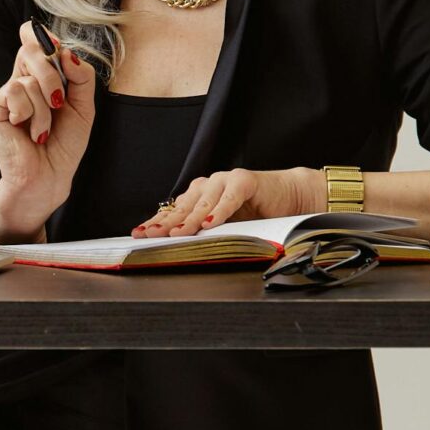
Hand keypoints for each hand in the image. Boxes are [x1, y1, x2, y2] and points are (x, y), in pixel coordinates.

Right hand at [0, 24, 97, 242]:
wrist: (49, 177)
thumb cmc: (64, 145)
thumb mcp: (84, 108)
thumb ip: (81, 78)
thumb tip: (67, 53)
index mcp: (44, 77)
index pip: (36, 41)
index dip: (42, 36)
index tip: (56, 46)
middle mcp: (24, 80)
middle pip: (31, 48)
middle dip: (51, 73)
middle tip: (58, 100)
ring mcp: (9, 93)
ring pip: (29, 78)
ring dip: (45, 109)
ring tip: (43, 130)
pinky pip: (16, 91)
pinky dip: (30, 114)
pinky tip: (28, 130)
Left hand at [132, 164, 321, 237]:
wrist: (289, 196)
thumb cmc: (256, 212)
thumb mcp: (226, 226)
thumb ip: (205, 232)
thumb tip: (177, 248)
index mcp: (200, 196)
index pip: (174, 211)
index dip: (157, 222)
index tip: (140, 234)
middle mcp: (209, 186)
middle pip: (183, 207)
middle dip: (165, 223)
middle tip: (151, 235)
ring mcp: (225, 181)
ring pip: (203, 203)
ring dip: (189, 220)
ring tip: (177, 233)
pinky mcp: (245, 181)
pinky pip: (230, 198)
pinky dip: (220, 210)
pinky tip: (210, 222)